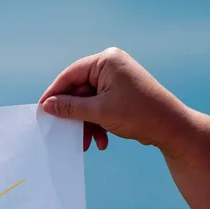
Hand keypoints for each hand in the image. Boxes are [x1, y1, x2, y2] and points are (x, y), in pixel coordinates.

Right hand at [39, 47, 189, 155]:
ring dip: (85, 125)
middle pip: (78, 91)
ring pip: (87, 103)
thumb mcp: (99, 112)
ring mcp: (115, 81)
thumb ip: (70, 107)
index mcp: (106, 61)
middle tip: (62, 132)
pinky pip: (98, 108)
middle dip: (74, 116)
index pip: (70, 75)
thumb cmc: (138, 114)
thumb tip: (47, 106)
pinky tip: (101, 141)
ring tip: (86, 143)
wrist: (170, 128)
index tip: (42, 110)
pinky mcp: (118, 95)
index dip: (54, 93)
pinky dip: (96, 125)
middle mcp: (110, 67)